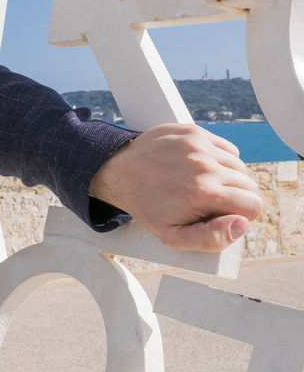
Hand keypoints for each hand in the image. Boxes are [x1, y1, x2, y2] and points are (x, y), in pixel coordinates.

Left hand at [89, 122, 262, 252]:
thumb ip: (212, 239)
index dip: (240, 215)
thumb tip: (242, 225)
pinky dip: (220, 159)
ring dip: (228, 177)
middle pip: (250, 184)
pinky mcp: (194, 132)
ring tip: (202, 184)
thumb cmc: (148, 207)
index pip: (254, 205)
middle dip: (236, 197)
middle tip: (209, 201)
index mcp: (205, 192)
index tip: (220, 215)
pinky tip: (199, 168)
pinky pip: (227, 148)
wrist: (118, 172)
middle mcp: (205, 164)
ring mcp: (199, 145)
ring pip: (240, 166)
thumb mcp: (174, 236)